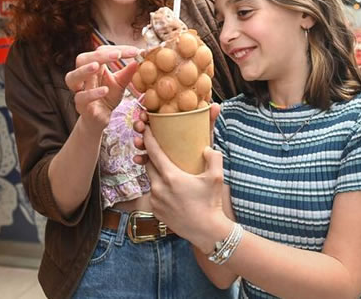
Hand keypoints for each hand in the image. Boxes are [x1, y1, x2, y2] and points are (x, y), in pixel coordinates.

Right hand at [65, 45, 138, 132]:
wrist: (101, 118)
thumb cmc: (108, 97)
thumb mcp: (120, 83)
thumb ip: (128, 72)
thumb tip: (139, 59)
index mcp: (94, 67)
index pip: (101, 51)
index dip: (117, 49)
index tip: (135, 52)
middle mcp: (83, 76)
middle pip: (82, 59)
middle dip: (98, 55)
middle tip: (117, 55)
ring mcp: (79, 90)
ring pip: (72, 77)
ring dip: (84, 70)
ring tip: (97, 66)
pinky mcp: (80, 105)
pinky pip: (81, 97)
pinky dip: (92, 93)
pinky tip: (104, 90)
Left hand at [132, 110, 227, 248]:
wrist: (206, 232)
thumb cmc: (211, 203)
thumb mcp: (216, 177)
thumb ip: (214, 157)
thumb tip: (207, 148)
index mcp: (171, 176)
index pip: (153, 151)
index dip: (147, 138)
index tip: (145, 128)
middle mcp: (158, 187)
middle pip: (149, 164)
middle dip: (152, 156)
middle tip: (160, 151)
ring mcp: (155, 200)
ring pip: (151, 180)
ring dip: (156, 173)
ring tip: (169, 172)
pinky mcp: (155, 210)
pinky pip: (153, 194)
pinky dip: (159, 189)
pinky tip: (171, 191)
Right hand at [133, 103, 221, 164]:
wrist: (204, 174)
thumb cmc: (203, 151)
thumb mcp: (205, 135)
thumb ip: (209, 121)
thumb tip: (216, 105)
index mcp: (172, 126)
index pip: (155, 116)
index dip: (147, 113)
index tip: (144, 113)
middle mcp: (163, 136)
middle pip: (146, 127)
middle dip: (139, 125)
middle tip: (140, 125)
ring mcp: (159, 150)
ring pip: (143, 143)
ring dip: (138, 141)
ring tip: (138, 143)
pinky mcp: (156, 163)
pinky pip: (146, 160)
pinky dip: (140, 158)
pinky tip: (138, 159)